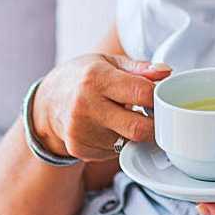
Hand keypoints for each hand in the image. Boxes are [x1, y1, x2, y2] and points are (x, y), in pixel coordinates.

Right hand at [29, 53, 171, 161]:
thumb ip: (140, 68)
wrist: (48, 102)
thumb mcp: (109, 62)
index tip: (161, 97)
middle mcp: (85, 106)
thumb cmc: (83, 78)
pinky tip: (109, 128)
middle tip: (155, 116)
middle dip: (155, 125)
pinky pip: (114, 152)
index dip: (159, 97)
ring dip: (135, 134)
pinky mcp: (80, 149)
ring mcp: (80, 132)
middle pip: (138, 128)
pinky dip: (119, 142)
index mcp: (95, 79)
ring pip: (128, 142)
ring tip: (125, 117)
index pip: (143, 93)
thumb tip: (166, 71)